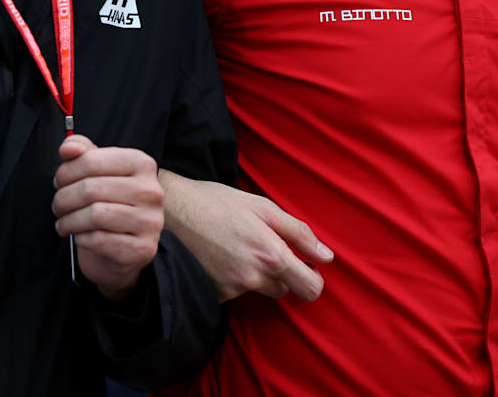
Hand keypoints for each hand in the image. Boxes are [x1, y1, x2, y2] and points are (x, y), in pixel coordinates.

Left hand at [52, 135, 164, 301]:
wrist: (125, 248)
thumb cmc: (110, 205)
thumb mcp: (98, 172)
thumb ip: (83, 152)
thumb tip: (68, 147)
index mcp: (142, 164)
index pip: (91, 160)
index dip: (66, 172)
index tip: (59, 181)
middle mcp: (151, 191)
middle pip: (90, 189)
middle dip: (63, 199)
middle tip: (57, 206)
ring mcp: (150, 221)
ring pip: (94, 215)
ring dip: (69, 221)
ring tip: (64, 223)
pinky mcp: (143, 248)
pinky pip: (99, 240)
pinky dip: (82, 239)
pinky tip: (81, 236)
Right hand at [158, 170, 332, 302]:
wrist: (170, 212)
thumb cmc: (217, 203)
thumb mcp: (262, 207)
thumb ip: (299, 233)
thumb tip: (327, 256)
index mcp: (271, 254)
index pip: (311, 289)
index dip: (312, 278)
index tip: (305, 265)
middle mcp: (253, 277)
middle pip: (286, 291)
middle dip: (284, 275)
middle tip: (269, 250)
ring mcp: (232, 289)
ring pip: (260, 290)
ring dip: (258, 275)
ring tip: (238, 246)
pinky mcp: (214, 294)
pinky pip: (237, 292)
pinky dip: (234, 278)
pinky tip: (222, 255)